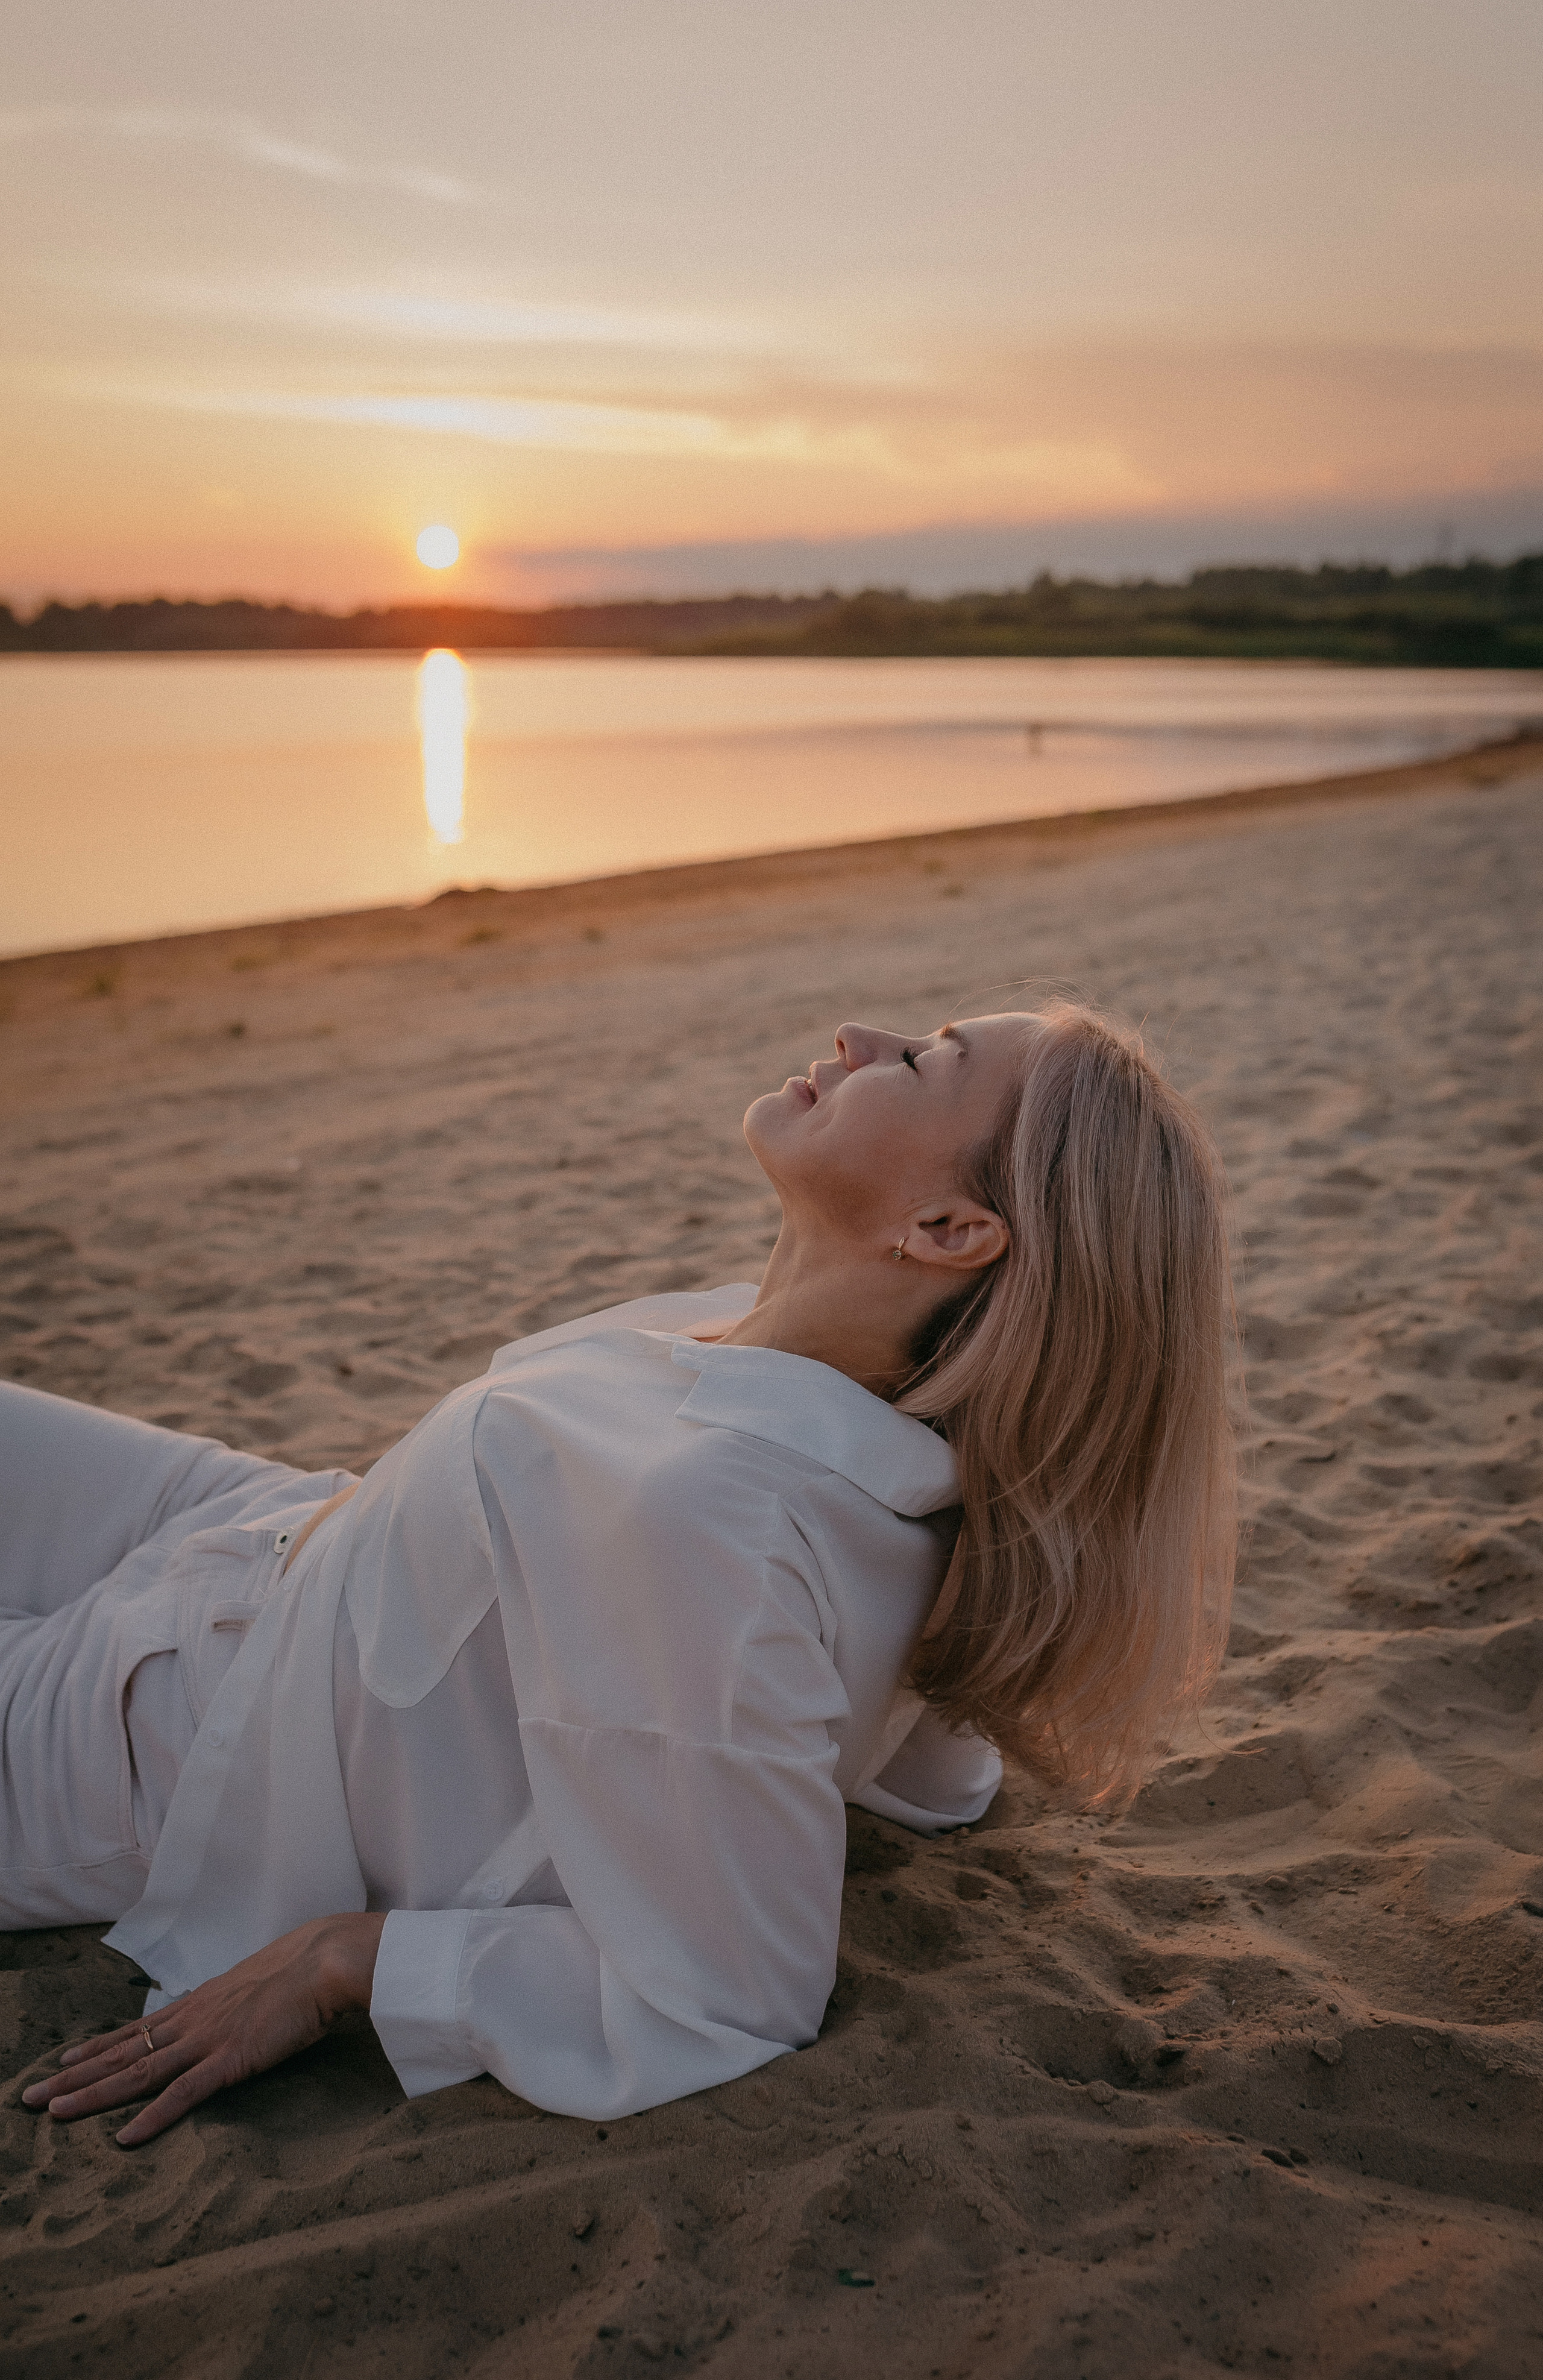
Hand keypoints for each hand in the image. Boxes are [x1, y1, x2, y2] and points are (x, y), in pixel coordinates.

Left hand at [20, 1912, 385, 2146]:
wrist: (328, 1959)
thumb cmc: (305, 1968)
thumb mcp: (259, 1983)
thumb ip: (238, 2001)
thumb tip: (235, 2010)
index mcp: (200, 2003)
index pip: (136, 2030)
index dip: (98, 2048)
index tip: (64, 2061)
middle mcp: (192, 2020)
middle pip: (123, 2053)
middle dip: (75, 2077)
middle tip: (31, 2098)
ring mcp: (207, 2039)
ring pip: (137, 2072)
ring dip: (92, 2095)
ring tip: (52, 2112)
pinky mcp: (230, 2060)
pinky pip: (182, 2094)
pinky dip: (151, 2117)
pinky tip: (124, 2139)